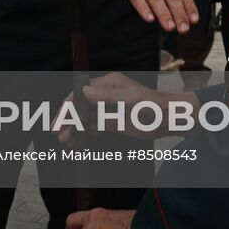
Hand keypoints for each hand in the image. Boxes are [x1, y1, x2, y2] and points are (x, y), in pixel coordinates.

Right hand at [56, 72, 171, 143]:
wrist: (169, 120)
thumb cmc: (153, 105)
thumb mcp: (130, 99)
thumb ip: (107, 96)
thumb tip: (83, 91)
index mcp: (107, 84)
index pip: (80, 93)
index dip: (68, 107)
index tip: (59, 120)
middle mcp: (104, 95)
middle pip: (80, 107)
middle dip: (68, 121)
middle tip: (59, 135)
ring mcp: (108, 109)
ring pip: (85, 119)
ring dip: (74, 129)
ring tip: (65, 142)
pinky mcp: (113, 122)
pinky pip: (94, 128)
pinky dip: (85, 135)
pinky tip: (77, 144)